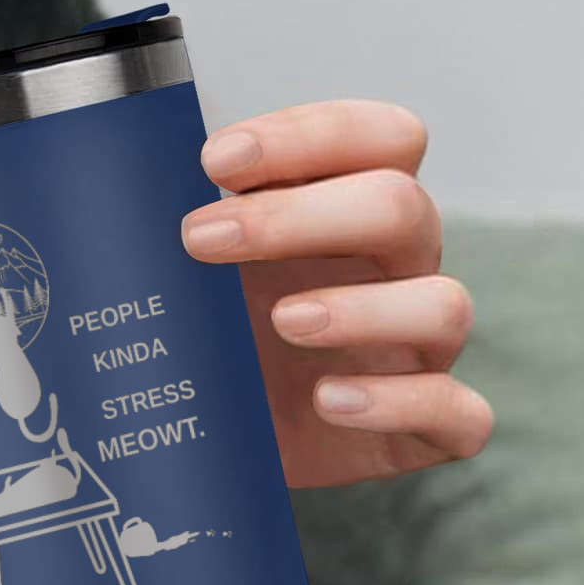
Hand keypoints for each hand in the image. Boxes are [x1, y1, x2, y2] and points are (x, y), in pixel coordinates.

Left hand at [180, 100, 494, 485]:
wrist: (215, 448)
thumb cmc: (216, 343)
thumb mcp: (196, 275)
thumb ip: (186, 221)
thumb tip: (124, 176)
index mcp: (353, 213)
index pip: (383, 139)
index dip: (310, 136)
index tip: (216, 161)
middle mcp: (399, 271)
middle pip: (403, 209)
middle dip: (300, 215)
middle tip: (201, 240)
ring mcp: (420, 352)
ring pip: (445, 306)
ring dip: (362, 309)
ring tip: (282, 323)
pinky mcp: (427, 430)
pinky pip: (460, 413)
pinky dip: (397, 403)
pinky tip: (327, 400)